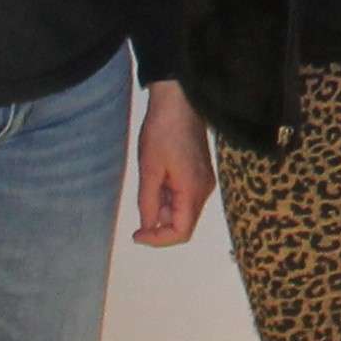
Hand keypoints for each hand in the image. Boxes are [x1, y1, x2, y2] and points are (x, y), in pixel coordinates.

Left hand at [132, 82, 214, 245]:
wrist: (178, 100)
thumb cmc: (162, 132)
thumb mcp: (149, 170)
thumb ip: (148, 203)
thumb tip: (147, 228)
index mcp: (193, 191)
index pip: (181, 232)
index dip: (158, 240)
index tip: (136, 233)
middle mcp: (203, 190)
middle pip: (183, 223)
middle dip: (159, 223)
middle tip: (140, 206)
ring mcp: (203, 181)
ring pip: (182, 209)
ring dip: (162, 208)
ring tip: (148, 184)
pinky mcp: (200, 172)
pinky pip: (184, 195)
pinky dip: (168, 196)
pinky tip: (156, 178)